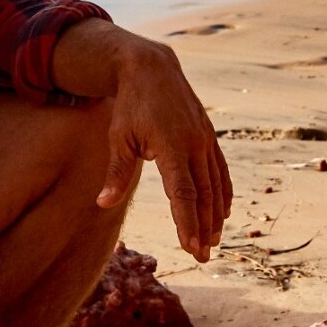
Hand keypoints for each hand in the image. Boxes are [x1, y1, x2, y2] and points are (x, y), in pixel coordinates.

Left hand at [93, 38, 232, 260]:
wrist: (152, 69)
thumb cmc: (130, 106)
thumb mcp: (119, 138)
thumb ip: (116, 174)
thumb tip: (103, 204)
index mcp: (172, 145)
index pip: (183, 192)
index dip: (188, 221)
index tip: (191, 246)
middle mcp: (194, 144)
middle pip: (203, 194)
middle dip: (204, 228)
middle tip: (203, 257)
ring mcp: (205, 140)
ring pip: (215, 185)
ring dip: (215, 215)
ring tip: (213, 242)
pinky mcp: (208, 137)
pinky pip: (219, 170)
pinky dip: (223, 193)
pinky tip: (222, 212)